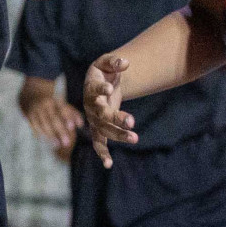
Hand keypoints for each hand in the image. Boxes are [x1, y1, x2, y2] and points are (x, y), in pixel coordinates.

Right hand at [25, 95, 83, 159]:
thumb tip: (80, 125)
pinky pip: (34, 126)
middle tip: (67, 143)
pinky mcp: (28, 116)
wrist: (31, 95)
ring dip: (50, 135)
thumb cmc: (52, 103)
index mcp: (55, 100)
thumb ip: (72, 113)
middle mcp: (45, 105)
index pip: (62, 109)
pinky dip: (40, 134)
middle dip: (60, 131)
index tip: (72, 127)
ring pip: (43, 124)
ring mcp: (35, 110)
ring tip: (57, 145)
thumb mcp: (61, 104)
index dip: (67, 117)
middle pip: (53, 119)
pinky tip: (46, 141)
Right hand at [82, 54, 136, 168]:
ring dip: (118, 135)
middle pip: (102, 114)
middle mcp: (90, 106)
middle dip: (116, 118)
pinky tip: (108, 164)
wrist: (97, 83)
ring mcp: (93, 119)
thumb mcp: (106, 62)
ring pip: (104, 130)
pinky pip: (99, 143)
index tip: (110, 89)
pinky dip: (102, 154)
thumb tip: (125, 63)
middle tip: (132, 121)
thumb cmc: (103, 72)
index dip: (101, 90)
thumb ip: (114, 61)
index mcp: (91, 88)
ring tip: (135, 138)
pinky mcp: (98, 128)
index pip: (95, 90)